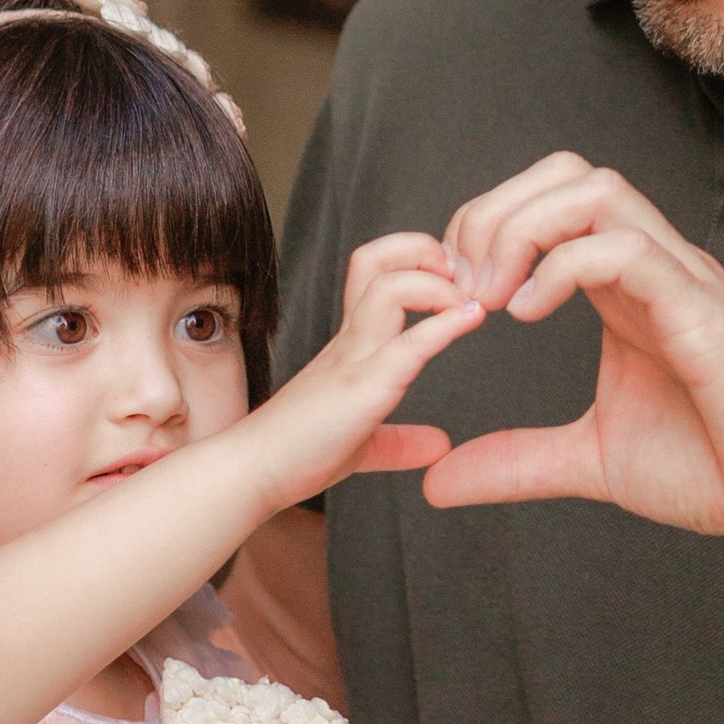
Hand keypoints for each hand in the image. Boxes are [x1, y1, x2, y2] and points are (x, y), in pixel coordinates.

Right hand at [241, 232, 484, 515]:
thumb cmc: (296, 455)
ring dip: (438, 283)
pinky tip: (471, 319)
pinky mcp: (361, 389)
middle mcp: (350, 341)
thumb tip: (439, 446)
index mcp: (349, 345)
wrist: (252, 473)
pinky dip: (445, 325)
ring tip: (468, 301)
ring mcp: (353, 360)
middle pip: (376, 259)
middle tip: (459, 274)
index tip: (454, 283)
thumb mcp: (361, 444)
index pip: (376, 274)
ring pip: (389, 286)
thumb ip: (400, 441)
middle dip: (423, 250)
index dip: (417, 262)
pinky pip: (407, 343)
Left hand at [424, 152, 723, 561]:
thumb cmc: (722, 469)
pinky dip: (563, 267)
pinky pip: (627, 250)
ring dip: (521, 229)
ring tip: (488, 296)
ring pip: (595, 190)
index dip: (484, 229)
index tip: (449, 294)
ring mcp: (683, 281)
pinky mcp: (704, 314)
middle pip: (565, 173)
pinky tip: (527, 313)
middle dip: (492, 213)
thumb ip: (517, 462)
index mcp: (625, 287)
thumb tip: (438, 483)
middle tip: (458, 285)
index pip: (550, 202)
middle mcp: (654, 267)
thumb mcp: (592, 461)